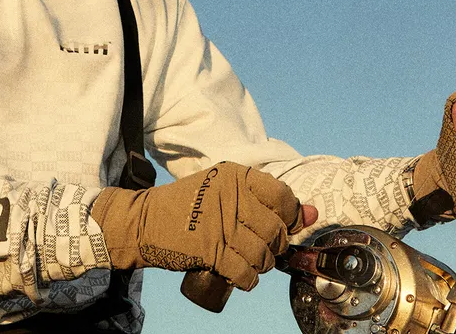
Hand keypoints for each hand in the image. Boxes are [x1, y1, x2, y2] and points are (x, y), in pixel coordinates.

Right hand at [92, 162, 316, 290]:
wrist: (142, 222)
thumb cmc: (187, 206)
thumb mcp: (223, 190)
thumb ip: (266, 199)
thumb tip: (312, 214)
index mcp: (237, 176)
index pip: (283, 196)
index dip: (289, 216)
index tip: (280, 224)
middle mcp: (232, 196)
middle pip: (276, 230)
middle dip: (273, 246)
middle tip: (257, 246)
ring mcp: (220, 224)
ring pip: (263, 254)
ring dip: (259, 265)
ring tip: (246, 260)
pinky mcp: (210, 250)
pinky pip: (245, 272)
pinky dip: (246, 280)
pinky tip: (240, 276)